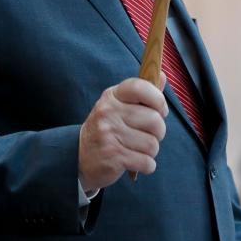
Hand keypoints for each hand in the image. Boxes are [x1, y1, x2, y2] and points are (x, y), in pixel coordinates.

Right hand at [78, 73, 167, 191]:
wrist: (78, 157)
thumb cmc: (107, 129)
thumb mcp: (119, 107)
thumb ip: (142, 93)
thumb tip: (162, 75)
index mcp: (112, 96)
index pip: (140, 87)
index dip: (158, 99)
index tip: (161, 110)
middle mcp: (108, 112)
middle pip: (154, 120)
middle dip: (159, 132)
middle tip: (149, 135)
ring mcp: (109, 134)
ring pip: (152, 144)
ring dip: (151, 151)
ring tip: (139, 149)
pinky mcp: (112, 157)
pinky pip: (147, 162)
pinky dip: (147, 165)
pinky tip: (137, 162)